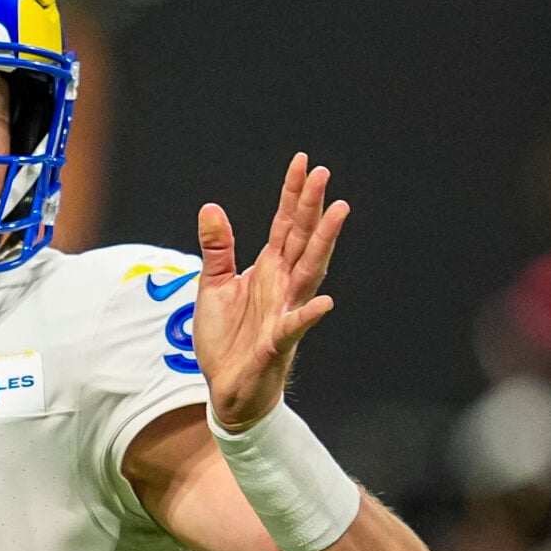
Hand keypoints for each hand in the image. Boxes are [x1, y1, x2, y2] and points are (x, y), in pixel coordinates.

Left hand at [192, 153, 348, 430]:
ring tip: (339, 212)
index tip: (304, 161)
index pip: (284, 223)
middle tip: (324, 174)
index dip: (294, 193)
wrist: (226, 389)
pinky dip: (309, 314)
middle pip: (302, 238)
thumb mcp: (213, 286)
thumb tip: (211, 207)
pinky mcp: (277, 342)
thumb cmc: (226, 339)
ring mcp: (284, 311)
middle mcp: (282, 285)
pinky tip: (324, 302)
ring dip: (324, 242)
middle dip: (312, 206)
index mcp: (268, 269)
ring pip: (309, 271)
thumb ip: (217, 249)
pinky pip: (295, 326)